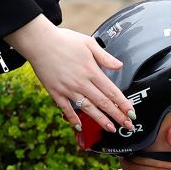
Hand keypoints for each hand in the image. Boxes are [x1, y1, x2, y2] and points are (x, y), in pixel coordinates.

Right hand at [5, 16, 131, 130]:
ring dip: (100, 120)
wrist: (39, 42)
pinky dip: (73, 119)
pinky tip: (79, 126)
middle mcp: (81, 83)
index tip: (131, 112)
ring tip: (110, 128)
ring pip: (88, 108)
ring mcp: (68, 89)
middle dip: (117, 116)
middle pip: (103, 103)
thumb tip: (119, 66)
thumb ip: (105, 57)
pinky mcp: (55, 92)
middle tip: (128, 125)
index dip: (123, 104)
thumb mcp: (88, 43)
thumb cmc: (64, 40)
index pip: (112, 91)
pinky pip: (66, 109)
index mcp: (91, 70)